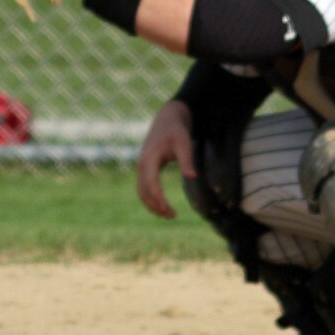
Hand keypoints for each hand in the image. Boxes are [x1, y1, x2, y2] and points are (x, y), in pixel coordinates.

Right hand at [136, 99, 195, 219]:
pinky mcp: (145, 169)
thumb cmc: (177, 131)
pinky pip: (144, 188)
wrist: (168, 119)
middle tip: (173, 216)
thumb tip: (193, 177)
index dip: (159, 199)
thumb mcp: (184, 144)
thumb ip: (187, 160)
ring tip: (169, 214)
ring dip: (152, 205)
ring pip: (142, 192)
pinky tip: (163, 206)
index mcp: (149, 158)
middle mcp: (142, 164)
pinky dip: (151, 199)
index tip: (169, 210)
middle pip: (144, 191)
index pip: (151, 184)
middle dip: (156, 206)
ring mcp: (141, 167)